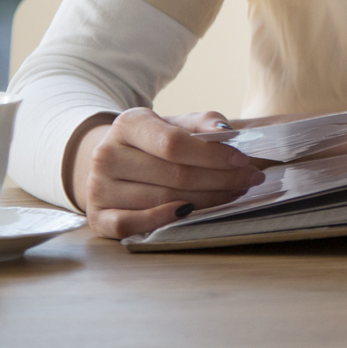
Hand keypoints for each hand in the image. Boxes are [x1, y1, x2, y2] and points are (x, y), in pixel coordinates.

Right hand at [73, 108, 265, 238]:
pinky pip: (129, 224)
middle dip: (220, 179)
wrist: (114, 160)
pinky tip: (188, 212)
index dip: (212, 155)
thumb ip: (204, 123)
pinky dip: (161, 220)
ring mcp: (98, 187)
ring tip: (232, 193)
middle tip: (249, 179)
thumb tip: (225, 133)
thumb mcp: (177, 123)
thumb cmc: (154, 142)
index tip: (242, 160)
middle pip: (174, 175)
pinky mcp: (97, 216)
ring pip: (162, 200)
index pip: (174, 143)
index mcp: (128, 124)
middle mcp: (107, 154)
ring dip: (206, 200)